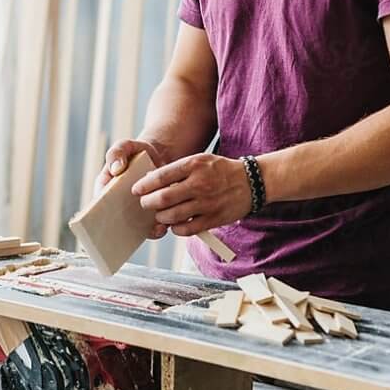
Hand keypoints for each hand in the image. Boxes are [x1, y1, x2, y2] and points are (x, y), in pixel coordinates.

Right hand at [94, 138, 170, 239]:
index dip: (100, 213)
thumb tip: (116, 169)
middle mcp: (119, 204)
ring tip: (156, 227)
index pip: (99, 204)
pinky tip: (165, 226)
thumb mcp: (124, 147)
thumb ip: (116, 154)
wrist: (159, 154)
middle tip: (133, 229)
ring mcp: (136, 211)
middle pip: (117, 222)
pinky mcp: (153, 214)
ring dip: (146, 231)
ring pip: (137, 228)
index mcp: (107, 189)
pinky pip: (153, 227)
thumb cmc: (136, 151)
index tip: (108, 217)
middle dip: (124, 228)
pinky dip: (159, 229)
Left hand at [131, 153, 251, 235]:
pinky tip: (174, 224)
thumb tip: (151, 181)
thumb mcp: (199, 160)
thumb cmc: (220, 170)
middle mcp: (199, 184)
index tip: (137, 190)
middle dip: (148, 203)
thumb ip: (178, 170)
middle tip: (144, 203)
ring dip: (160, 217)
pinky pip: (187, 229)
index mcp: (193, 165)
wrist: (252, 181)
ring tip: (159, 214)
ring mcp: (207, 203)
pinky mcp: (214, 219)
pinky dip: (176, 229)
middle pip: (163, 198)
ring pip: (173, 215)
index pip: (161, 176)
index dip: (144, 185)